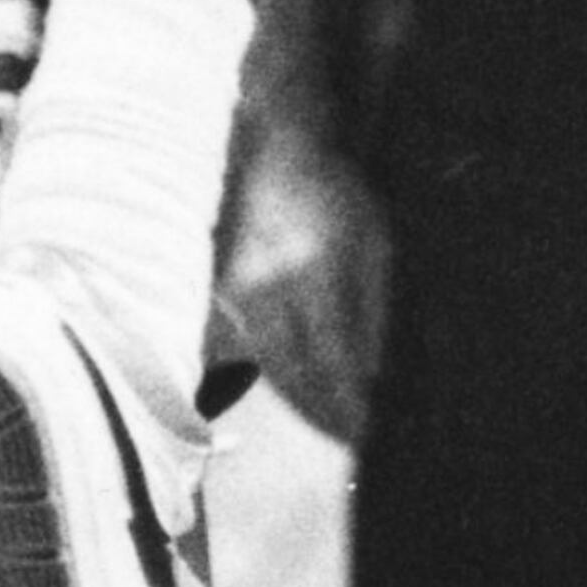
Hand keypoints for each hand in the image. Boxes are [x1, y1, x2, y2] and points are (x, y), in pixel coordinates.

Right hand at [222, 129, 393, 450]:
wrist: (267, 148)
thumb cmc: (330, 192)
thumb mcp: (371, 237)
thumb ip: (371, 308)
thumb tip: (373, 375)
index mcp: (312, 267)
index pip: (329, 359)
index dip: (346, 404)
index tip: (366, 434)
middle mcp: (266, 285)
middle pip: (292, 376)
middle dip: (321, 414)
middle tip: (349, 439)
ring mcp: (232, 292)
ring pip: (264, 369)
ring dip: (298, 401)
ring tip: (329, 420)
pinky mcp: (214, 294)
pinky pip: (243, 350)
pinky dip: (271, 374)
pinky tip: (296, 386)